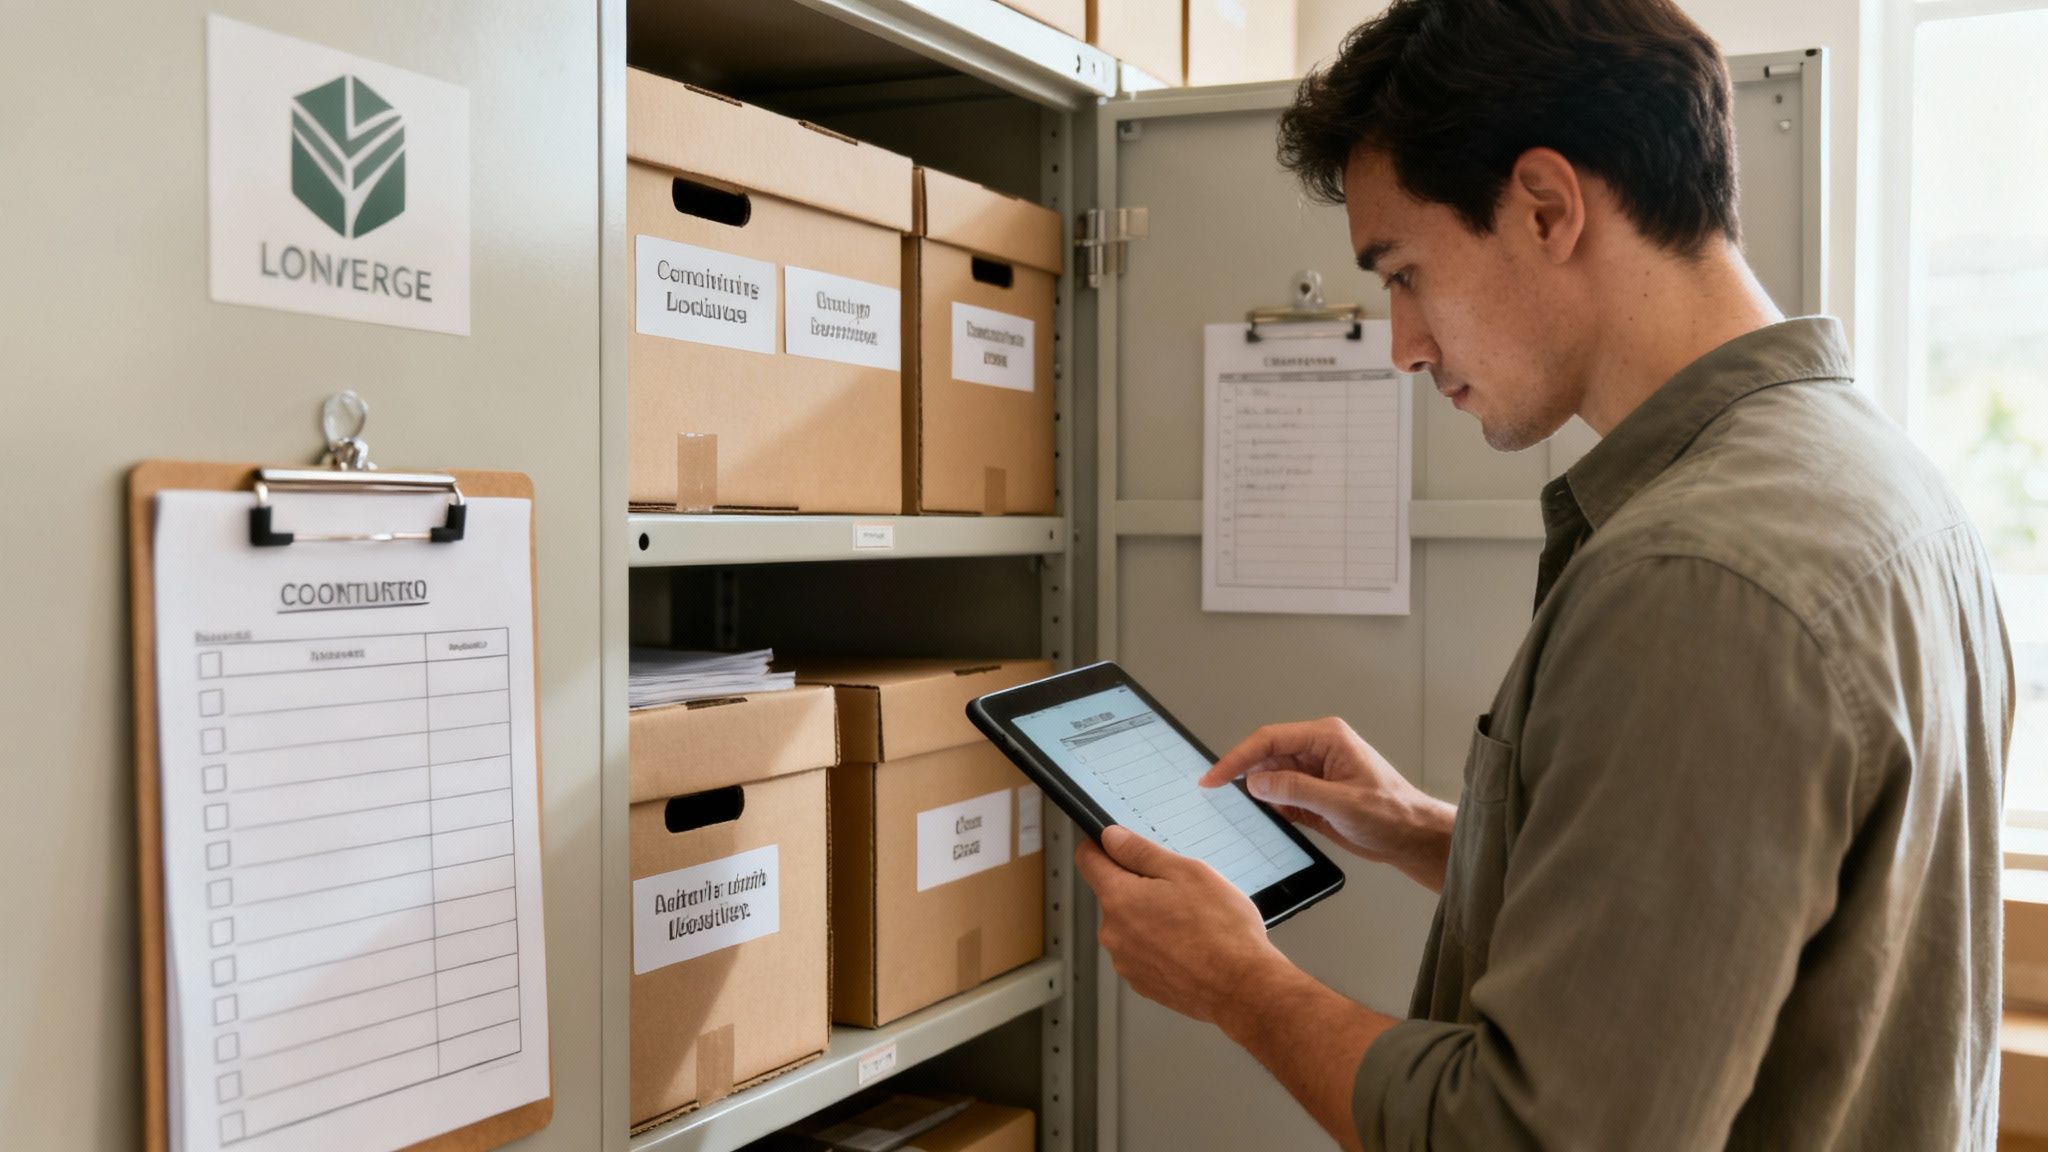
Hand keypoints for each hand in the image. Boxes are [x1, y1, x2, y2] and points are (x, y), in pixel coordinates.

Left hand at [1075, 826, 1288, 1025]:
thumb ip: (1141, 851)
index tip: (1116, 844)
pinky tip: (1191, 944)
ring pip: (1131, 924)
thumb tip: (1111, 838)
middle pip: (1114, 894)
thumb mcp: (1186, 871)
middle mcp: (1114, 933)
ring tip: (1192, 922)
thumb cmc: (1222, 931)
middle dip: (1141, 886)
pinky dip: (1161, 945)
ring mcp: (1127, 962)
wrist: (1243, 987)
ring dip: (1152, 918)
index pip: (1088, 860)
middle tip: (1179, 890)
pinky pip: (1144, 952)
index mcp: (1119, 899)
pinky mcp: (1143, 983)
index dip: (1102, 845)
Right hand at [1201, 717, 1455, 892]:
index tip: (1214, 776)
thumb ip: (1296, 789)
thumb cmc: (1393, 814)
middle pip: (1266, 756)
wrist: (1413, 838)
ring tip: (1252, 811)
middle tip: (1216, 794)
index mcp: (1327, 738)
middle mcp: (1318, 750)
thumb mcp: (1342, 802)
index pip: (1270, 739)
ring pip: (1271, 778)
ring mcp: (1315, 773)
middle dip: (1244, 776)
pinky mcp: (1314, 794)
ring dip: (1260, 795)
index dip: (1237, 758)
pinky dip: (1273, 808)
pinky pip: (1281, 796)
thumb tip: (1257, 781)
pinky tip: (1274, 820)